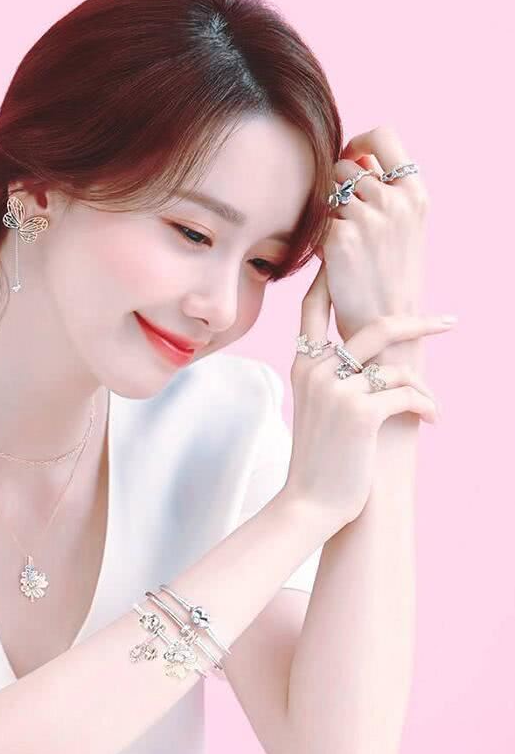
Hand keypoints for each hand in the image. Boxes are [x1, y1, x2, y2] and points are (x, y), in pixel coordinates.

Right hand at [283, 260, 453, 528]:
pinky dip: (425, 408)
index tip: (347, 252)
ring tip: (430, 404)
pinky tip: (430, 423)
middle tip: (450, 320)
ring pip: (398, 364)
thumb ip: (332, 373)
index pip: (315, 306)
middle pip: (376, 324)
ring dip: (422, 386)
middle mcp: (315, 369)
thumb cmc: (319, 456)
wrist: (309, 501)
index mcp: (302, 363)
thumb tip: (373, 354)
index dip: (333, 276)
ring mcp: (336, 388)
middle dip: (419, 321)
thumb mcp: (316, 406)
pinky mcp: (359, 412)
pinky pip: (407, 394)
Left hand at [315, 126, 429, 343]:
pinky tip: (334, 259)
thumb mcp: (403, 224)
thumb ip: (384, 189)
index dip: (359, 141)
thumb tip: (353, 156)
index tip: (350, 155)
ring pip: (327, 193)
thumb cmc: (390, 273)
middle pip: (345, 166)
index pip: (383, 136)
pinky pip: (316, 221)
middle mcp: (394, 200)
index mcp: (415, 193)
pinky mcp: (340, 237)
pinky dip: (319, 237)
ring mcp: (367, 217)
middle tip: (344, 217)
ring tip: (345, 242)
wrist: (386, 320)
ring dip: (328, 213)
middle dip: (336, 187)